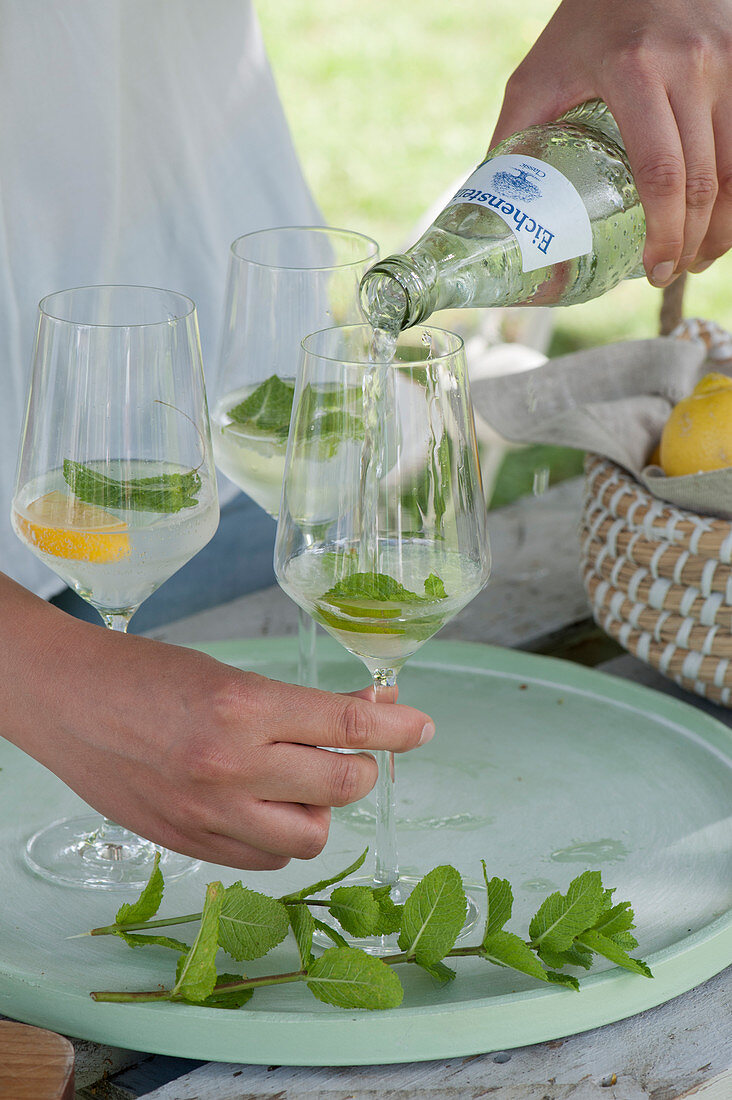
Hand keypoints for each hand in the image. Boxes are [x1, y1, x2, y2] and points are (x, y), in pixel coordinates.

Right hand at [0, 574, 433, 869]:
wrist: (66, 703)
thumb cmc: (143, 674)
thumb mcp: (227, 674)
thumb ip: (292, 706)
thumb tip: (362, 712)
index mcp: (242, 706)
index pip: (346, 722)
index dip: (396, 726)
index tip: (421, 726)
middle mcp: (231, 766)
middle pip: (342, 786)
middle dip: (362, 768)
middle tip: (354, 753)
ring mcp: (209, 814)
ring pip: (311, 836)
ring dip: (322, 809)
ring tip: (302, 783)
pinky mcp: (189, 844)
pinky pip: (265, 858)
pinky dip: (281, 835)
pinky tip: (265, 807)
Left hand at [490, 0, 731, 285]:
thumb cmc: (583, 24)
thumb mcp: (537, 75)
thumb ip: (513, 138)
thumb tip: (490, 212)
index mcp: (634, 71)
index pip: (661, 172)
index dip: (663, 232)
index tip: (652, 270)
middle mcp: (691, 66)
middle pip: (704, 180)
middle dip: (692, 242)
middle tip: (669, 273)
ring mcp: (726, 63)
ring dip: (723, 226)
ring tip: (697, 258)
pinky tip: (721, 220)